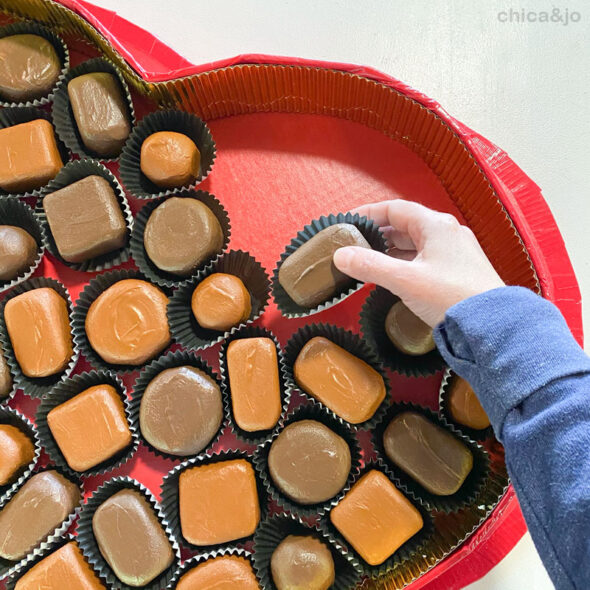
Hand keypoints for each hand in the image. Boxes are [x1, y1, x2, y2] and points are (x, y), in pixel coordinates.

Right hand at [333, 200, 504, 326]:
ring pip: (414, 244)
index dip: (368, 214)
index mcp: (436, 225)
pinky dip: (404, 263)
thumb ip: (370, 266)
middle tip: (352, 245)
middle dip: (377, 234)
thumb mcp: (404, 280)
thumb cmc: (449, 296)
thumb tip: (340, 255)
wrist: (491, 326)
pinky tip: (392, 276)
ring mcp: (455, 252)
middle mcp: (447, 233)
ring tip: (366, 262)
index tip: (346, 223)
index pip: (395, 209)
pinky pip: (424, 259)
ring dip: (390, 251)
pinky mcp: (459, 271)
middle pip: (404, 225)